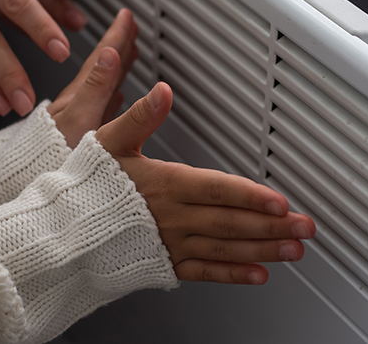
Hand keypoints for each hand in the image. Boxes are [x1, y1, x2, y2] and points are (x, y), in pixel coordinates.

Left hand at [49, 9, 138, 147]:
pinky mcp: (75, 139)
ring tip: (127, 54)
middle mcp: (73, 106)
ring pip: (100, 86)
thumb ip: (96, 90)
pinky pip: (99, 110)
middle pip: (100, 67)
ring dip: (115, 68)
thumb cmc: (45, 160)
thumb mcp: (76, 122)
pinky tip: (116, 99)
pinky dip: (110, 99)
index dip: (116, 37)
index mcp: (76, 99)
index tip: (126, 16)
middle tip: (128, 23)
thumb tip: (110, 56)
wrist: (19, 187)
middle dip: (116, 44)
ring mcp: (74, 121)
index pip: (101, 60)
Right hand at [96, 83, 316, 284]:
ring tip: (294, 250)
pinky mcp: (164, 264)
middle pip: (230, 222)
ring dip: (263, 250)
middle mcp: (172, 218)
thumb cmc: (83, 187)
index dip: (250, 195)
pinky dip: (232, 274)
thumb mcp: (106, 143)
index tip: (280, 201)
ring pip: (224, 249)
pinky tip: (258, 275)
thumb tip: (162, 92)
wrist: (61, 233)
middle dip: (272, 226)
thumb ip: (138, 118)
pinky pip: (204, 272)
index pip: (216, 190)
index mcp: (163, 185)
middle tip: (306, 228)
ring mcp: (170, 244)